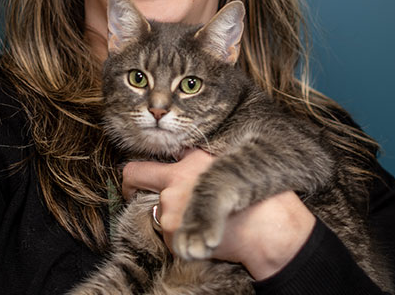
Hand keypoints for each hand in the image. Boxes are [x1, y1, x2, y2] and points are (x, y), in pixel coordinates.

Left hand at [122, 149, 315, 280]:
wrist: (268, 227)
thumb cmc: (256, 197)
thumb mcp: (228, 167)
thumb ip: (200, 166)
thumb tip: (183, 166)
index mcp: (190, 158)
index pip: (157, 155)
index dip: (144, 166)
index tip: (139, 175)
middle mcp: (176, 178)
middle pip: (133, 175)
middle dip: (126, 185)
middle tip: (127, 191)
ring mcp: (171, 205)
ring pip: (155, 213)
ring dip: (169, 219)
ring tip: (198, 225)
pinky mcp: (173, 231)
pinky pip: (169, 238)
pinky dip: (181, 241)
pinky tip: (203, 239)